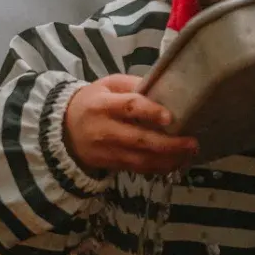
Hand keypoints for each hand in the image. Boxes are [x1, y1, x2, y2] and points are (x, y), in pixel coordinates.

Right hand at [64, 75, 198, 174]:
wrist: (63, 130)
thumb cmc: (93, 102)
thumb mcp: (107, 85)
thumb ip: (132, 85)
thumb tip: (162, 88)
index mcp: (103, 104)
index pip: (128, 107)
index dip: (150, 112)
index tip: (169, 117)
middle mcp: (104, 130)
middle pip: (139, 140)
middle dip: (169, 144)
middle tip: (191, 142)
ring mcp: (107, 151)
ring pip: (141, 160)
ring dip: (169, 159)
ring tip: (189, 153)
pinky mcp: (111, 164)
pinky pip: (138, 169)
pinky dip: (159, 167)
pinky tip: (175, 162)